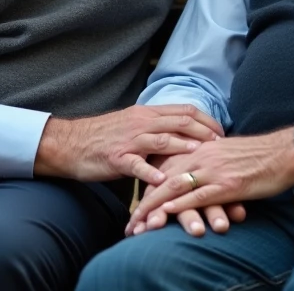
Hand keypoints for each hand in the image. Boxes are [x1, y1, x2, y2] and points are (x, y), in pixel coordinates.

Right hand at [34, 104, 223, 183]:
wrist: (71, 142)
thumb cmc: (104, 137)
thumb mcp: (133, 125)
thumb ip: (155, 127)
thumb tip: (182, 134)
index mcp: (147, 114)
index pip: (185, 111)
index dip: (207, 121)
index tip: (223, 133)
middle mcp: (142, 123)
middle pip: (181, 123)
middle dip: (205, 134)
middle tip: (222, 147)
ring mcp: (130, 140)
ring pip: (163, 140)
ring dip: (185, 149)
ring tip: (201, 159)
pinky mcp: (117, 158)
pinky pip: (137, 165)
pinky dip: (151, 173)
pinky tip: (163, 182)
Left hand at [134, 155, 246, 236]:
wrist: (283, 152)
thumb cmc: (256, 157)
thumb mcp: (223, 155)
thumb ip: (204, 163)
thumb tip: (190, 178)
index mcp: (198, 149)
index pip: (164, 169)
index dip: (146, 190)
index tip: (134, 209)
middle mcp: (200, 157)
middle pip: (162, 180)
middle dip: (144, 204)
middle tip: (130, 226)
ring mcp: (213, 170)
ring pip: (175, 188)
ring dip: (155, 209)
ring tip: (141, 227)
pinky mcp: (228, 184)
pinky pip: (199, 194)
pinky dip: (181, 204)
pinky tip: (168, 214)